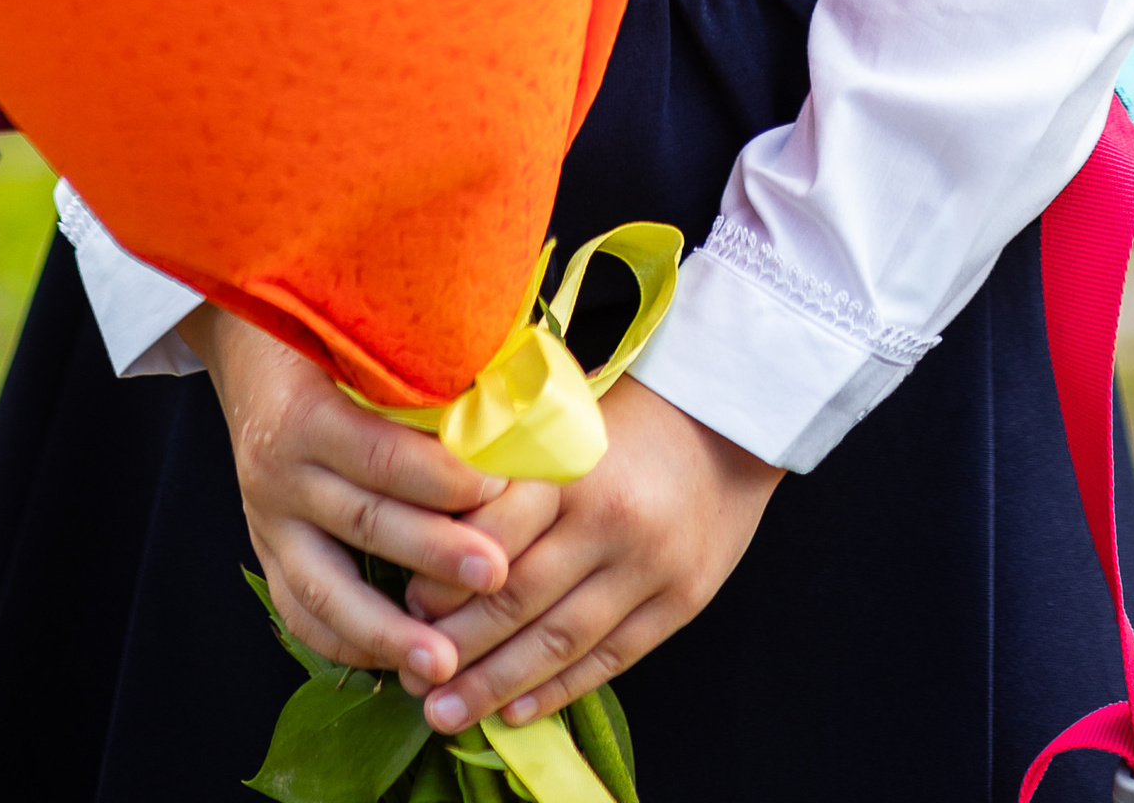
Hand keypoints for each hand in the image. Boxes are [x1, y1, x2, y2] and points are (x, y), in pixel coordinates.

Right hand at [180, 305, 561, 680]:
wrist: (246, 345)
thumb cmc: (327, 332)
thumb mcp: (363, 334)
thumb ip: (423, 366)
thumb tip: (512, 395)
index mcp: (306, 411)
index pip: (380, 453)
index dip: (441, 474)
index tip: (501, 486)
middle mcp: (279, 470)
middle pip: (363, 521)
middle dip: (434, 554)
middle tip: (496, 577)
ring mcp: (267, 519)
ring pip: (325, 587)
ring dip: (389, 631)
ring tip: (445, 665)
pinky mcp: (266, 550)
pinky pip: (300, 612)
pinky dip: (346, 642)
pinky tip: (392, 667)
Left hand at [399, 378, 780, 732]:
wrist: (729, 424)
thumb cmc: (627, 420)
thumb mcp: (563, 421)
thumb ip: (506, 467)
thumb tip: (427, 520)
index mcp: (573, 464)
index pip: (495, 533)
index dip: (444, 578)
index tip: (404, 606)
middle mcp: (610, 518)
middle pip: (520, 598)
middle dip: (459, 648)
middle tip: (410, 679)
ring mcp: (650, 566)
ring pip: (560, 641)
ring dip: (496, 685)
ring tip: (446, 713)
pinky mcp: (679, 602)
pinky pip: (609, 659)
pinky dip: (558, 691)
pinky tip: (513, 712)